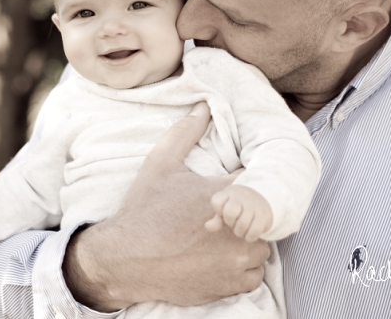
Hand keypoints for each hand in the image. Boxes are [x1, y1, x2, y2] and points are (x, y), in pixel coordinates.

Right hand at [63, 102, 270, 310]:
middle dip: (250, 213)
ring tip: (224, 235)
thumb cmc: (144, 209)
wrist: (126, 259)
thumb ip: (186, 132)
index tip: (242, 182)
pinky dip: (243, 267)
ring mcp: (238, 259)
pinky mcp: (232, 284)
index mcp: (227, 194)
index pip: (261, 179)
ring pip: (262, 245)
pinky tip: (221, 257)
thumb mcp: (161, 163)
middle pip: (265, 216)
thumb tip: (204, 106)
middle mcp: (239, 228)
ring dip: (249, 240)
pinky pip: (254, 274)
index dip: (253, 180)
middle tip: (228, 212)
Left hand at [205, 185, 272, 241]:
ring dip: (239, 232)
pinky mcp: (264, 216)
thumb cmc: (238, 207)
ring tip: (241, 229)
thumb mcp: (225, 210)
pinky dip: (249, 237)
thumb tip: (207, 226)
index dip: (219, 211)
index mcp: (229, 193)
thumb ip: (216, 219)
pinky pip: (254, 231)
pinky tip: (249, 234)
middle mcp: (242, 197)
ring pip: (242, 224)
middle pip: (230, 213)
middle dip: (230, 222)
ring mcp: (254, 205)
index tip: (224, 212)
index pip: (216, 202)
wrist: (263, 199)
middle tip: (234, 222)